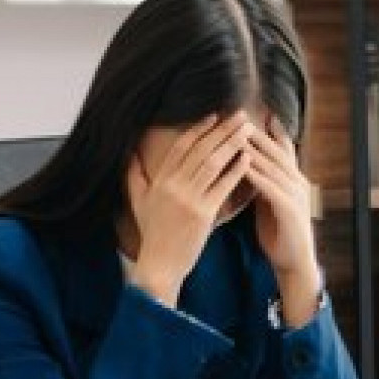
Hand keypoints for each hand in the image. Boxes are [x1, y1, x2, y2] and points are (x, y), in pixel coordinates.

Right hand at [126, 114, 252, 307]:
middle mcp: (173, 185)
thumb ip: (134, 176)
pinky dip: (236, 171)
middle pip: (201, 149)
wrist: (159, 264)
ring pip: (212, 163)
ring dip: (232, 144)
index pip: (181, 146)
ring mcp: (188, 199)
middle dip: (222, 129)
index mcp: (160, 180)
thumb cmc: (152, 234)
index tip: (215, 115)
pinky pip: (222, 187)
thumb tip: (129, 153)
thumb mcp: (137, 201)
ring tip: (247, 130)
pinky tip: (248, 158)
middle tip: (240, 114)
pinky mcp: (202, 214)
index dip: (198, 128)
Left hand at [243, 116, 321, 326]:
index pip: (281, 148)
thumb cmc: (278, 233)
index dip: (268, 130)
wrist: (294, 262)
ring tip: (237, 133)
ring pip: (274, 166)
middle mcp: (297, 181)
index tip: (251, 112)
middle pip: (276, 151)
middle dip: (257, 132)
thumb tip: (244, 164)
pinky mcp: (290, 209)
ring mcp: (296, 194)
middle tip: (239, 115)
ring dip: (255, 149)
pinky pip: (271, 188)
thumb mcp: (268, 202)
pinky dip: (257, 175)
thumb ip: (261, 182)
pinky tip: (243, 166)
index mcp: (292, 179)